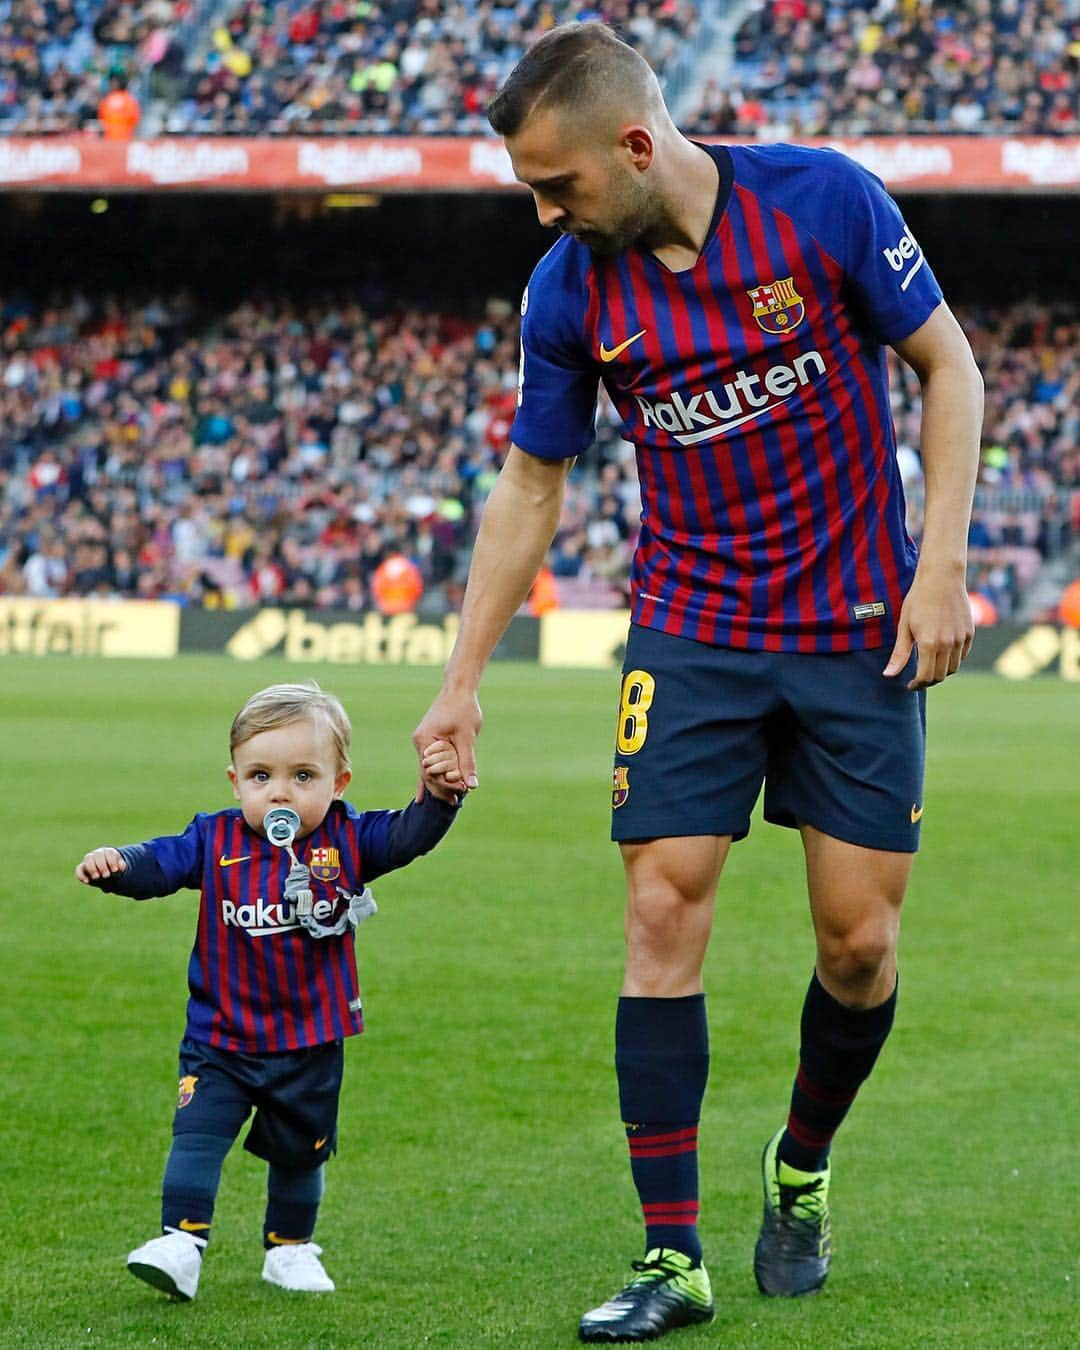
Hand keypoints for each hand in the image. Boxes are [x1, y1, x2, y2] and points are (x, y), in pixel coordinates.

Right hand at [76, 847, 125, 883]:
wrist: (108, 875)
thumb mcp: (120, 868)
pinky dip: (81, 875)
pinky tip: (87, 881)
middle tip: (107, 876)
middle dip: (102, 866)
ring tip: (97, 877)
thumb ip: (121, 867)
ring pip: (88, 859)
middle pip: (98, 855)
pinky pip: (78, 869)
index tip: (115, 870)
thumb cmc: (114, 870)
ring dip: (92, 868)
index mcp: (108, 852)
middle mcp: (98, 853)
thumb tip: (121, 867)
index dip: (112, 861)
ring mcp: (89, 860)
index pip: (109, 853)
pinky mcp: (82, 868)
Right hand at [412, 688, 481, 802]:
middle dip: (441, 788)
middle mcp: (419, 742)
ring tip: (450, 800)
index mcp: (425, 740)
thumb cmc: (463, 709)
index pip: (432, 771)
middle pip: (428, 773)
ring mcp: (422, 742)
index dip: (445, 784)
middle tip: (454, 803)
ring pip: (429, 769)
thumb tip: (471, 785)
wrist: (459, 689)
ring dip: (439, 783)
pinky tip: (422, 795)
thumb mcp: (467, 737)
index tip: (460, 793)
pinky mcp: (428, 741)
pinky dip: (430, 776)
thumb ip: (467, 762)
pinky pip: (429, 762)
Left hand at [883, 567, 973, 688]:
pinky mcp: (969, 633)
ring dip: (941, 672)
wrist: (942, 578)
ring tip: (929, 666)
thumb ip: (899, 653)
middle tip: (918, 678)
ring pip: (953, 668)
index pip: (925, 676)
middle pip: (940, 675)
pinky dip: (952, 660)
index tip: (910, 685)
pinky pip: (962, 655)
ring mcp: (960, 639)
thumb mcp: (904, 626)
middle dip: (928, 681)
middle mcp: (947, 644)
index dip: (917, 684)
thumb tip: (888, 675)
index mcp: (928, 644)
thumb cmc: (918, 600)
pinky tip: (941, 654)